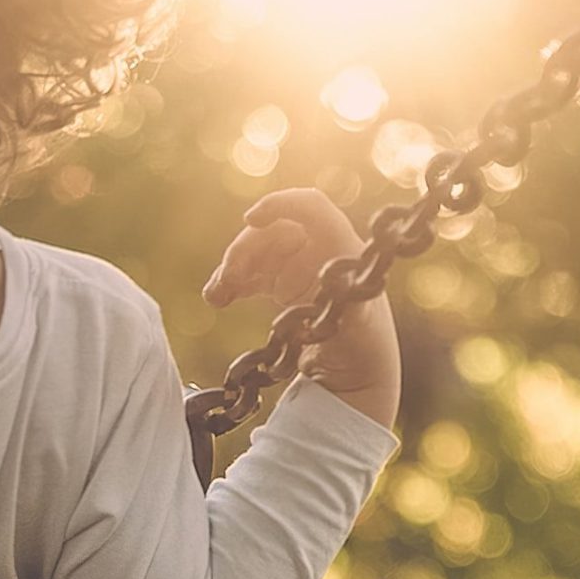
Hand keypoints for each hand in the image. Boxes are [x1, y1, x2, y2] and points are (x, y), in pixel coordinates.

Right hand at [204, 186, 400, 431]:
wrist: (355, 373)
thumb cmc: (364, 346)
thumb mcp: (358, 326)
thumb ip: (349, 305)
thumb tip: (335, 288)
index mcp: (341, 247)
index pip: (311, 206)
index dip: (280, 204)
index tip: (249, 219)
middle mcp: (319, 250)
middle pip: (273, 230)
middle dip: (244, 250)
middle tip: (226, 280)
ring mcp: (299, 266)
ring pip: (257, 251)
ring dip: (232, 268)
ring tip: (215, 297)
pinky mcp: (284, 285)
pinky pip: (252, 273)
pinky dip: (232, 283)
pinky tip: (218, 298)